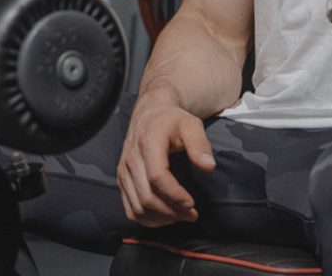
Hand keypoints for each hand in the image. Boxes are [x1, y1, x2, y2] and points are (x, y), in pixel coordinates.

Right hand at [118, 98, 215, 227]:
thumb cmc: (172, 120)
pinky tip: (165, 216)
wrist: (151, 112)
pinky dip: (147, 219)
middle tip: (191, 214)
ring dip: (160, 218)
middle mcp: (131, 158)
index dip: (174, 195)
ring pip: (137, 207)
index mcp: (148, 142)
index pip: (157, 177)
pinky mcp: (122, 180)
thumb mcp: (191, 125)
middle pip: (147, 196)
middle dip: (171, 211)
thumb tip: (209, 166)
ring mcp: (124, 170)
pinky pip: (130, 209)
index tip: (191, 203)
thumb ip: (200, 144)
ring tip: (180, 216)